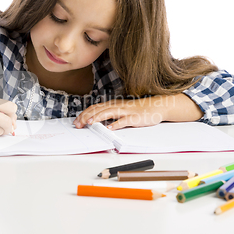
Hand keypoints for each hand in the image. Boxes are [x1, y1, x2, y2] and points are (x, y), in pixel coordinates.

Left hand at [73, 94, 202, 130]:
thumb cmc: (138, 110)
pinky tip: (109, 128)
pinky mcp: (134, 117)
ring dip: (98, 118)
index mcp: (113, 104)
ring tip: (89, 124)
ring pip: (108, 113)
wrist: (157, 106)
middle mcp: (117, 106)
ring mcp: (126, 111)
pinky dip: (116, 124)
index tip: (76, 121)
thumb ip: (111, 114)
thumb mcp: (122, 110)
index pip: (95, 107)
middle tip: (78, 124)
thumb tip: (97, 122)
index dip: (84, 114)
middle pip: (98, 110)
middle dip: (86, 117)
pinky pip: (124, 121)